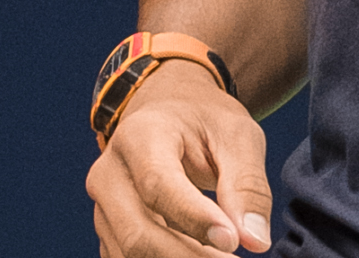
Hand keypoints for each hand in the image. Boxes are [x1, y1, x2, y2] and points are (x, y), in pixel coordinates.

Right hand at [85, 63, 273, 255]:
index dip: (195, 219)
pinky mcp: (109, 232)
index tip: (233, 241)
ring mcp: (104, 206)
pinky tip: (202, 256)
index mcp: (139, 136)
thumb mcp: (238, 136)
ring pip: (132, 256)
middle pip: (138, 234)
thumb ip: (247, 185)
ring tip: (223, 257)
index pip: (158, 185)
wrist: (170, 114)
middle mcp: (109, 173)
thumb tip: (254, 240)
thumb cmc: (205, 123)